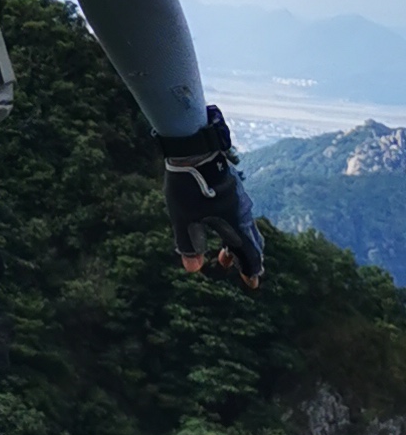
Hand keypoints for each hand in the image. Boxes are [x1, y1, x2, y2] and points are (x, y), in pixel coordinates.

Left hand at [163, 112, 262, 287]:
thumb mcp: (183, 219)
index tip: (251, 283)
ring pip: (243, 228)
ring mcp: (240, 200)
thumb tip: (192, 269)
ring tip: (223, 258)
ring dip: (235, 245)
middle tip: (241, 273)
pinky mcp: (233, 190)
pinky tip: (218, 228)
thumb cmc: (188, 187)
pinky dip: (232, 230)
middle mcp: (243, 213)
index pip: (249, 252)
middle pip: (250, 241)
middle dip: (244, 259)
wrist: (194, 151)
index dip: (250, 269)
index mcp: (235, 223)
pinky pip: (238, 216)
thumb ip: (188, 244)